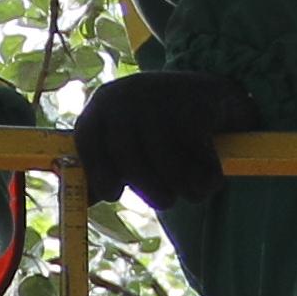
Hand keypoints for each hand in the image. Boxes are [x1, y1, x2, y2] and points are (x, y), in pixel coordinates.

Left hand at [73, 71, 263, 209]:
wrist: (207, 93)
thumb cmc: (157, 127)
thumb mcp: (126, 139)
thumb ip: (104, 167)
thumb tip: (85, 199)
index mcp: (103, 103)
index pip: (87, 139)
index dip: (98, 173)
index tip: (113, 195)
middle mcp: (127, 95)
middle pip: (127, 156)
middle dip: (147, 188)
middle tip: (165, 203)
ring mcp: (162, 98)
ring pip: (165, 161)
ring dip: (181, 186)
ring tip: (190, 191)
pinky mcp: (195, 106)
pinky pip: (198, 157)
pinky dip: (206, 178)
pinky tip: (211, 181)